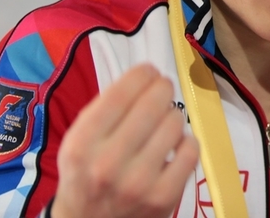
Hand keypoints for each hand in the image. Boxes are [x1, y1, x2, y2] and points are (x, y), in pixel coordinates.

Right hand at [52, 64, 198, 217]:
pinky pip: (190, 149)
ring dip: (172, 116)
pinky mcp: (163, 197)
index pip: (121, 93)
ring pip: (174, 123)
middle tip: (163, 90)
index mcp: (82, 143)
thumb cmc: (86, 173)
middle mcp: (107, 163)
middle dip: (162, 88)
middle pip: (153, 103)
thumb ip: (105, 109)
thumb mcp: (79, 139)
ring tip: (163, 123)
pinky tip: (174, 145)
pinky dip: (186, 141)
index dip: (142, 74)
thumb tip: (146, 77)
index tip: (150, 71)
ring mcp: (138, 182)